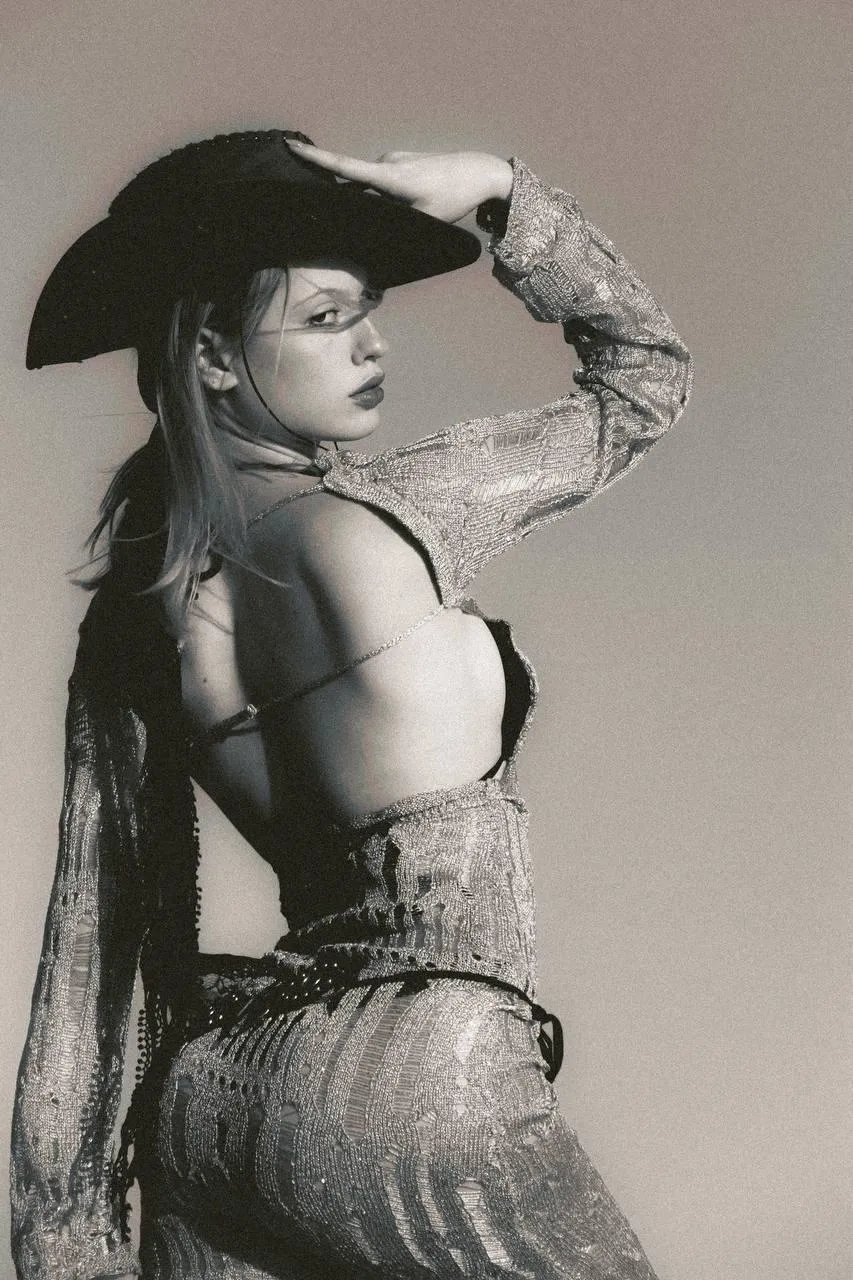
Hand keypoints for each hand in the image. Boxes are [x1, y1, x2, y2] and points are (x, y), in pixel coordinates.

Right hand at [288, 142, 512, 223]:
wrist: (478, 172)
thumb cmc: (452, 198)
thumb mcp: (424, 220)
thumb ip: (396, 225)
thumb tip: (373, 233)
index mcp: (389, 177)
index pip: (344, 167)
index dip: (316, 158)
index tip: (291, 145)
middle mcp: (387, 163)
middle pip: (353, 183)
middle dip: (341, 198)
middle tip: (335, 218)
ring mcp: (394, 160)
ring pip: (368, 185)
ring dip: (366, 201)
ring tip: (380, 220)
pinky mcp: (401, 163)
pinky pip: (379, 181)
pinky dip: (377, 194)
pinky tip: (393, 208)